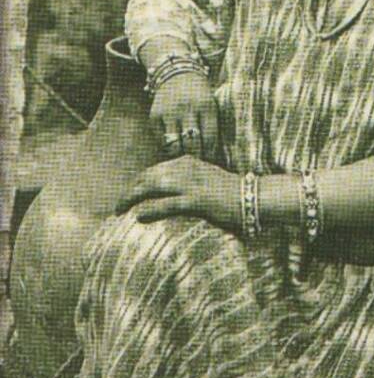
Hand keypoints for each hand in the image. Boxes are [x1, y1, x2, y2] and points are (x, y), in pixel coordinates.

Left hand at [116, 155, 240, 229]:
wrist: (253, 197)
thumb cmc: (231, 193)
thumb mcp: (205, 180)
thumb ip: (187, 182)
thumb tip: (168, 195)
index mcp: (188, 161)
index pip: (154, 169)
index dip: (138, 181)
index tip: (127, 193)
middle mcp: (187, 168)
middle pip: (149, 176)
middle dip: (130, 189)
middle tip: (117, 204)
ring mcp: (191, 183)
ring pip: (153, 186)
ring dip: (133, 197)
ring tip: (120, 209)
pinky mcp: (197, 199)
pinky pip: (167, 203)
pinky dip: (150, 208)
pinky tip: (138, 216)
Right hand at [150, 71, 219, 161]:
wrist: (176, 72)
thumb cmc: (199, 93)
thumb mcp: (211, 104)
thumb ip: (212, 126)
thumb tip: (211, 156)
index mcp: (205, 106)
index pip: (209, 138)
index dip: (210, 152)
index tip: (210, 155)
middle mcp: (186, 108)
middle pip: (192, 144)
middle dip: (196, 155)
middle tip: (198, 156)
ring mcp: (168, 112)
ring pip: (174, 145)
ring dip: (181, 152)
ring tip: (186, 151)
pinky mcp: (154, 116)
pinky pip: (162, 140)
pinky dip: (169, 144)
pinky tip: (175, 141)